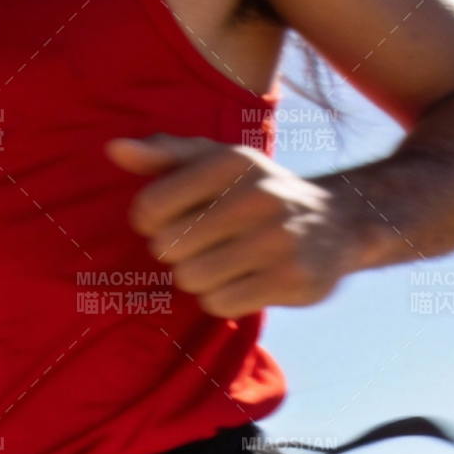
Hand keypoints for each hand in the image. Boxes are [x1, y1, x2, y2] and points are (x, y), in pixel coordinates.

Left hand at [105, 134, 367, 317]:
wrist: (340, 223)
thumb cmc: (259, 192)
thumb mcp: (218, 162)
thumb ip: (164, 155)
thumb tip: (113, 150)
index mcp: (232, 162)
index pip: (150, 207)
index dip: (150, 224)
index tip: (171, 222)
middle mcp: (257, 196)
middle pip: (168, 249)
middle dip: (178, 254)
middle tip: (205, 246)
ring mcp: (278, 240)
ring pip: (193, 279)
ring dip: (200, 279)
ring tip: (225, 264)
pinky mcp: (292, 280)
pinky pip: (221, 303)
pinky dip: (222, 299)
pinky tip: (244, 282)